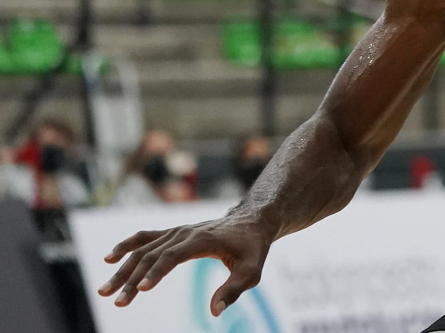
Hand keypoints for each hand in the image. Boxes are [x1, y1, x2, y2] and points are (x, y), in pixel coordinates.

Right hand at [100, 215, 270, 315]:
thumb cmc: (253, 248)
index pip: (173, 255)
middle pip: (152, 255)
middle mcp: (185, 232)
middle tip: (117, 302)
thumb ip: (234, 289)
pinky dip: (127, 246)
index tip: (141, 290)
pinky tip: (109, 258)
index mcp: (202, 239)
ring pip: (144, 249)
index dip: (156, 272)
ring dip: (123, 269)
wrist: (252, 221)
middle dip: (132, 279)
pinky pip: (146, 237)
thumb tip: (215, 312)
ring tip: (104, 291)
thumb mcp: (252, 270)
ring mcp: (177, 231)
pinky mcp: (173, 233)